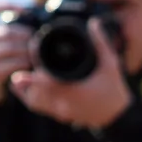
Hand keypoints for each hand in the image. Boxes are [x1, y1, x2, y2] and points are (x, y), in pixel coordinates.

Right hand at [0, 0, 34, 104]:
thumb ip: (6, 31)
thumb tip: (31, 18)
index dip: (8, 5)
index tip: (25, 11)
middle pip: (6, 31)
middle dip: (26, 35)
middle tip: (38, 39)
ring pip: (10, 48)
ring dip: (27, 50)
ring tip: (37, 52)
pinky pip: (11, 64)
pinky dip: (24, 63)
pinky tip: (30, 64)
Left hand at [8, 18, 132, 129]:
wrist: (117, 117)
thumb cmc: (114, 91)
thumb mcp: (110, 64)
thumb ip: (101, 43)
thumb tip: (93, 23)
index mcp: (74, 91)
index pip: (46, 82)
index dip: (35, 72)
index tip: (32, 60)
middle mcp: (65, 104)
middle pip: (34, 94)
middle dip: (27, 80)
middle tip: (24, 67)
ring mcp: (61, 112)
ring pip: (35, 103)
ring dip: (27, 90)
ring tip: (24, 77)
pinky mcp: (61, 116)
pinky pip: (41, 108)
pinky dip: (34, 97)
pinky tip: (33, 87)